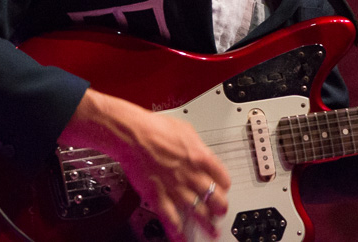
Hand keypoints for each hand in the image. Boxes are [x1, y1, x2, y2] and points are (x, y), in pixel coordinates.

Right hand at [60, 88, 231, 239]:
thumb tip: (201, 151)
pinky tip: (181, 238)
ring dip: (207, 224)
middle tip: (221, 213)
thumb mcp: (185, 129)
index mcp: (200, 157)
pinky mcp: (158, 196)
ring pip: (198, 212)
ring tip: (211, 232)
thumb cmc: (155, 127)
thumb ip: (196, 145)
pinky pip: (171, 219)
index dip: (224, 185)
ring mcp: (176, 187)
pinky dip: (177, 231)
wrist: (133, 133)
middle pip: (215, 198)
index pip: (222, 178)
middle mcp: (192, 175)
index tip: (223, 189)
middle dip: (220, 208)